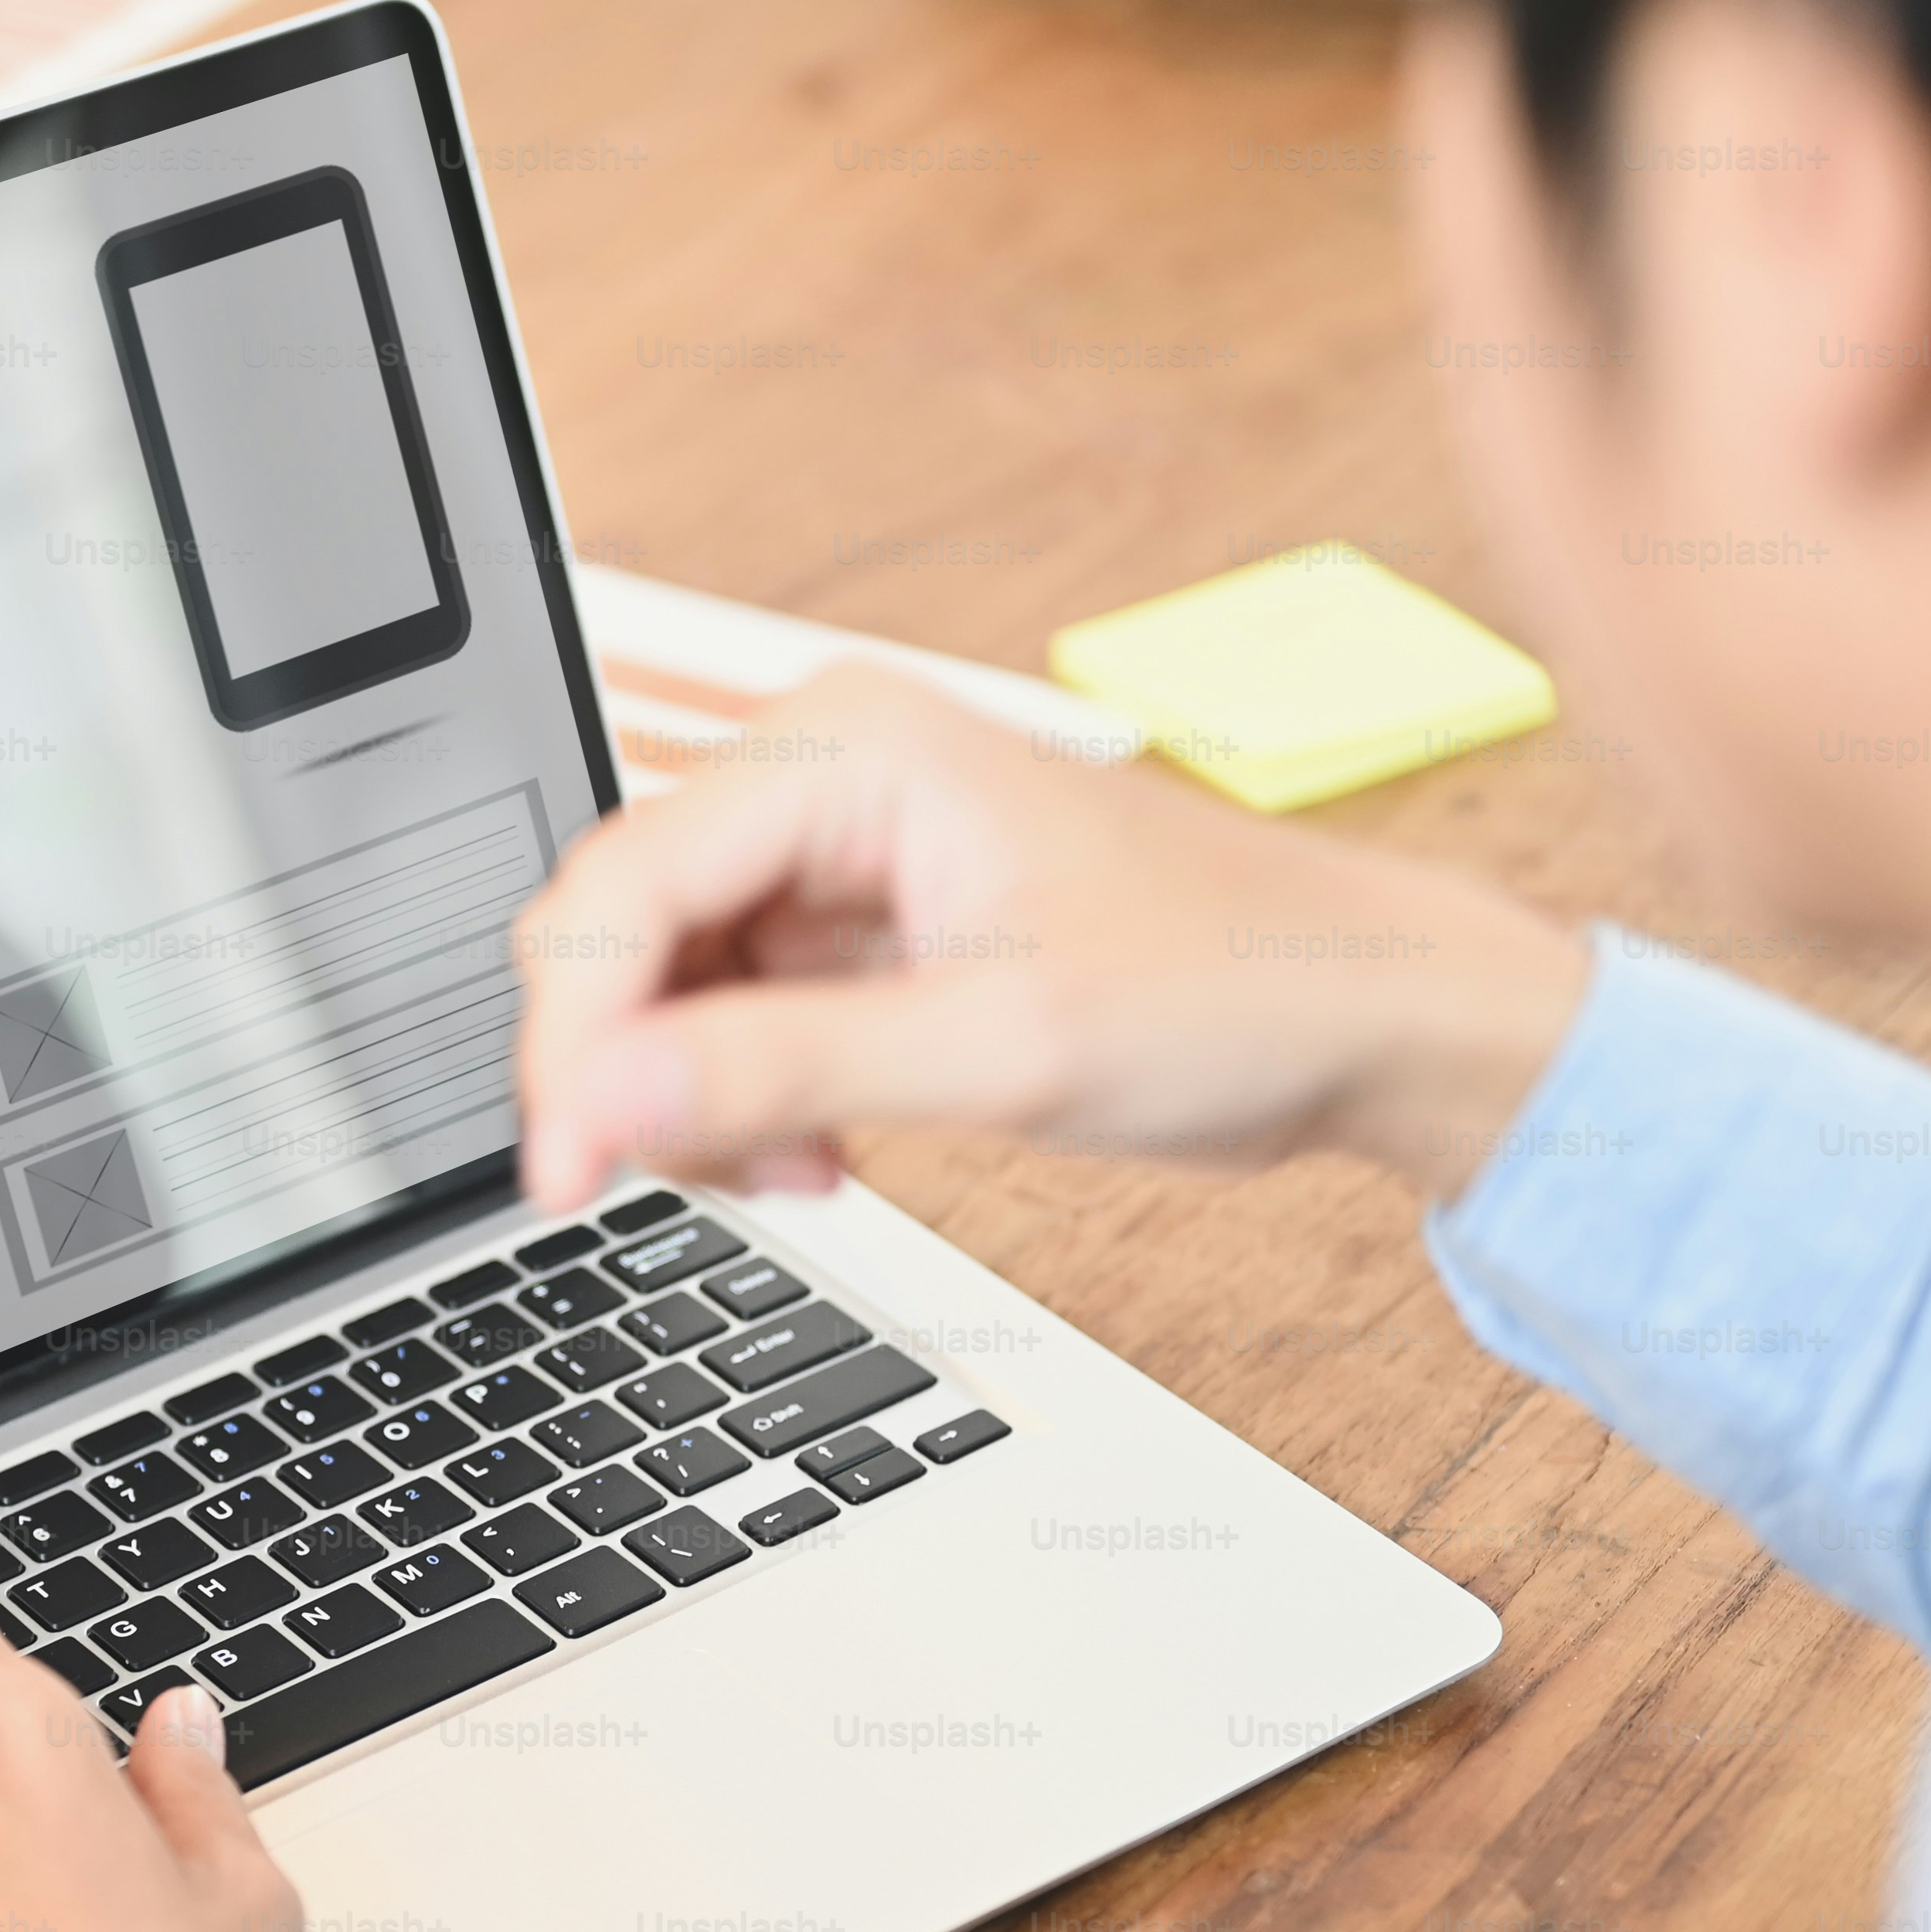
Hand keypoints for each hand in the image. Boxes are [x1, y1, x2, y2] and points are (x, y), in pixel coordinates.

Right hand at [517, 664, 1590, 1207]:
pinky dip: (756, 1093)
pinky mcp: (861, 912)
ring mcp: (840, 841)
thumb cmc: (1233, 992)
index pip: (617, 889)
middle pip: (625, 930)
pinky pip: (736, 1005)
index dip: (570, 1043)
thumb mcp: (998, 1052)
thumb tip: (603, 1100)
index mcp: (843, 746)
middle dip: (643, 1074)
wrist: (1362, 1013)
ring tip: (814, 1169)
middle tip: (723, 1185)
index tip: (568, 1173)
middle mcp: (824, 769)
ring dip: (704, 1096)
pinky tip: (832, 1146)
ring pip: (669, 981)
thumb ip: (783, 1070)